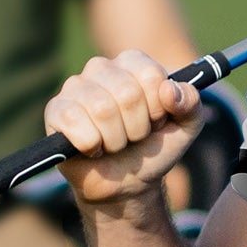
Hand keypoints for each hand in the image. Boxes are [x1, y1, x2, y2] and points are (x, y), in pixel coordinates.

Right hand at [46, 50, 206, 205]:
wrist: (126, 183)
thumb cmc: (152, 148)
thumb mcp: (186, 127)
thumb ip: (191, 103)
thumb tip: (169, 90)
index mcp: (133, 63)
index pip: (151, 75)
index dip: (158, 108)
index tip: (155, 121)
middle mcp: (101, 67)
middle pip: (128, 93)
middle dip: (137, 128)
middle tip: (133, 136)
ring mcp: (75, 86)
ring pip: (102, 109)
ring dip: (116, 140)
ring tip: (114, 143)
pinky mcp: (56, 110)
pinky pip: (74, 123)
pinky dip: (91, 145)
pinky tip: (93, 148)